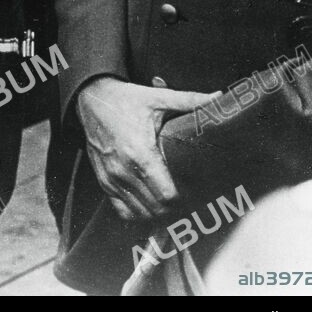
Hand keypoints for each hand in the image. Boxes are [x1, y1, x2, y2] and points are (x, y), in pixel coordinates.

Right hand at [76, 77, 217, 222]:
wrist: (91, 99)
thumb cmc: (126, 99)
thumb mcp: (158, 98)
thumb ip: (190, 100)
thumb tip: (219, 97)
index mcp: (141, 153)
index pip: (166, 195)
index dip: (183, 198)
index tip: (192, 191)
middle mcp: (124, 171)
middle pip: (156, 209)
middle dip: (174, 208)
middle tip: (186, 198)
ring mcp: (112, 179)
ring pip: (140, 214)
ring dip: (157, 213)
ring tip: (170, 203)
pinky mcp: (104, 181)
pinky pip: (122, 211)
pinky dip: (138, 212)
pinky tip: (149, 203)